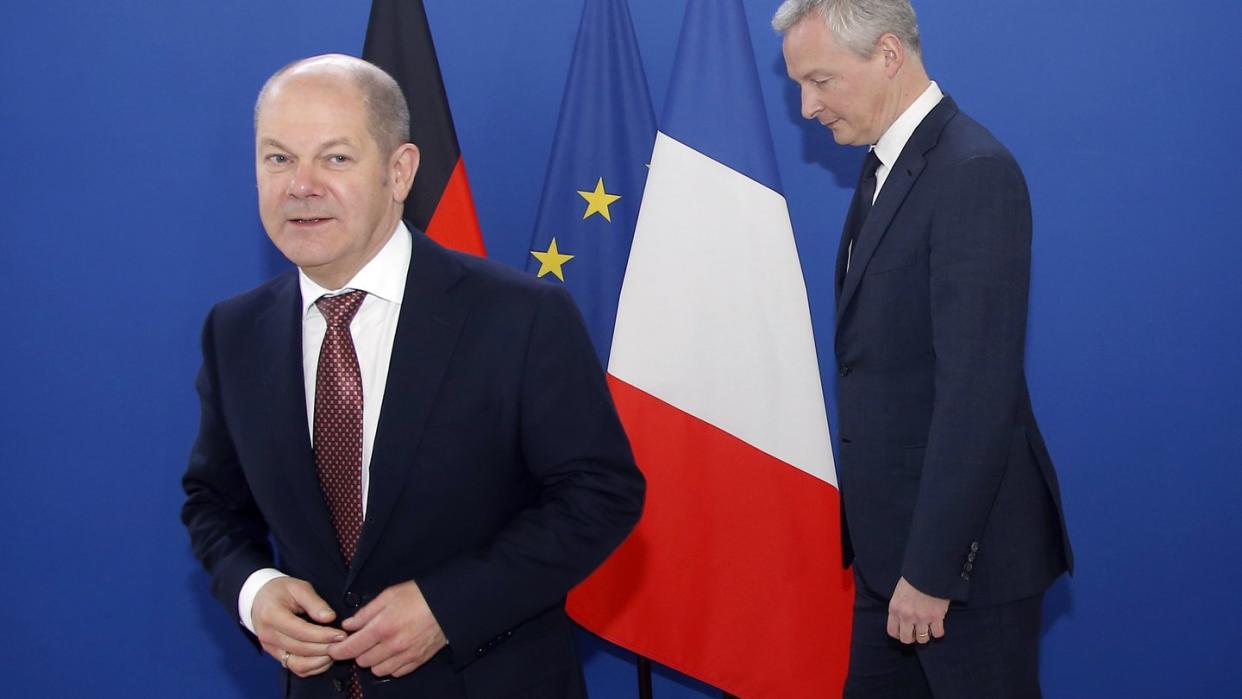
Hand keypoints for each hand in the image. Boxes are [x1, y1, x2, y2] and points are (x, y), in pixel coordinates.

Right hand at [252, 577, 344, 676]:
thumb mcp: (298, 587)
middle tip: (344, 643)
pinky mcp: (275, 655)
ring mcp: (270, 648)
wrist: (259, 599)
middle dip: (325, 648)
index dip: (323, 635)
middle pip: (301, 649)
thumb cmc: (281, 591)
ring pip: (298, 664)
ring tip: (336, 650)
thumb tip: (330, 618)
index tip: (341, 634)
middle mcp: (268, 635)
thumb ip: (314, 602)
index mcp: (272, 615)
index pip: (300, 631)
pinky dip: (313, 667)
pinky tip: (326, 658)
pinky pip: (295, 668)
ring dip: (320, 661)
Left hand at [329, 581, 447, 677]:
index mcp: (383, 627)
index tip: (333, 648)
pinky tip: (392, 652)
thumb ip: (366, 612)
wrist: (449, 604)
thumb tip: (348, 625)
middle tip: (362, 640)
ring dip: (373, 660)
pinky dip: (390, 665)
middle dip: (357, 652)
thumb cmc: (419, 595)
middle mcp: (393, 645)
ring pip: (377, 670)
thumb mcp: (389, 595)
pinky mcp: (417, 661)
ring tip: (378, 646)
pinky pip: (395, 672)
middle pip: (362, 661)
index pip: (351, 648)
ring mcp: (406, 655)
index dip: (338, 651)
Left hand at [887, 577, 949, 644]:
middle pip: (906, 639)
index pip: (892, 632)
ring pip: (922, 639)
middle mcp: (906, 616)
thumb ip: (899, 607)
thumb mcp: (899, 593)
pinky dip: (938, 632)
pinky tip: (938, 625)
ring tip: (928, 628)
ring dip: (925, 635)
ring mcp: (921, 618)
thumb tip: (902, 619)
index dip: (899, 634)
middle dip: (912, 637)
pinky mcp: (936, 617)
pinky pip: (938, 633)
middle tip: (917, 632)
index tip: (905, 632)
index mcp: (895, 609)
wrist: (929, 571)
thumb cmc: (913, 579)